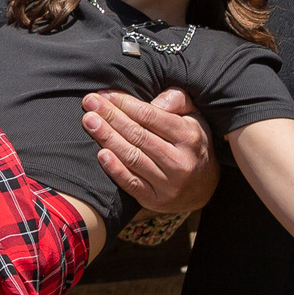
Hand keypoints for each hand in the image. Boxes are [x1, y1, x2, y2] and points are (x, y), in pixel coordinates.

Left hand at [81, 90, 216, 215]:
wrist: (204, 187)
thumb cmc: (192, 143)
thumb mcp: (194, 117)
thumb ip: (177, 101)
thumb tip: (155, 101)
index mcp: (189, 136)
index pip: (150, 116)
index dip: (124, 104)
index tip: (105, 94)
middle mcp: (180, 160)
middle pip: (138, 135)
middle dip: (110, 116)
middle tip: (89, 103)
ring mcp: (169, 183)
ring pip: (132, 157)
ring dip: (107, 138)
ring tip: (89, 122)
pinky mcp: (157, 200)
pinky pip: (132, 183)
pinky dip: (115, 169)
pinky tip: (101, 154)